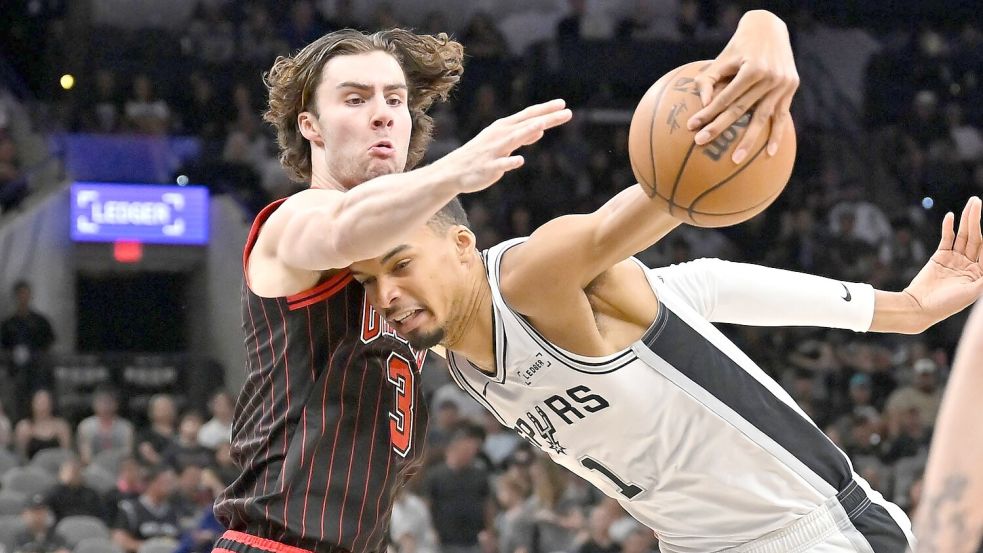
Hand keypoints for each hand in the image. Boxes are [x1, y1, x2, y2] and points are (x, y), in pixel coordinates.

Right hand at [435, 99, 571, 192]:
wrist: (455, 171)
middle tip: (567, 111)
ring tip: (542, 125)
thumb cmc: (482, 154)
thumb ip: (523, 135)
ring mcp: (494, 150)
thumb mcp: (504, 142)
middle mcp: (500, 135)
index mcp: (504, 127)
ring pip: (513, 140)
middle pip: (526, 124)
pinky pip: (500, 164)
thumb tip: (541, 128)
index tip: (563, 104)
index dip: (546, 109)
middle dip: (546, 117)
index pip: (528, 115)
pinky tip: (520, 161)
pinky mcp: (488, 167)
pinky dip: (509, 162)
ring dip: (528, 132)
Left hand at [686, 10, 798, 162]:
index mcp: (752, 69)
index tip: (691, 127)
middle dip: (719, 128)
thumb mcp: (722, 59)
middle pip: (741, 110)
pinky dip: (776, 136)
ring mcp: (783, 85)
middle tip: (701, 143)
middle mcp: (770, 78)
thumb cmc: (739, 47)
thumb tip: (702, 105)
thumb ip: (708, 80)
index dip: (708, 113)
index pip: (726, 97)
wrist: (769, 29)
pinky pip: (781, 117)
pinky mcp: (790, 89)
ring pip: (762, 118)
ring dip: (748, 141)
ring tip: (735, 160)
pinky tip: (769, 154)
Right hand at [903, 197, 982, 330]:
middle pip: (976, 238)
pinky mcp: (940, 257)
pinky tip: (951, 216)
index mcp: (980, 273)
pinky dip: (948, 228)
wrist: (920, 307)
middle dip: (977, 220)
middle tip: (977, 202)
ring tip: (971, 204)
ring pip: (963, 235)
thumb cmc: (948, 304)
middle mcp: (970, 264)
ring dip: (967, 219)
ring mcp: (955, 259)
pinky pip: (946, 239)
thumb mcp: (974, 291)